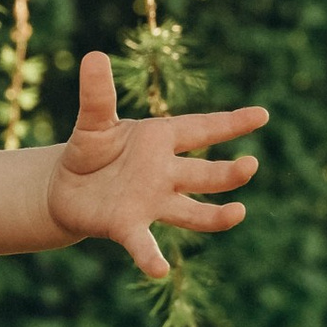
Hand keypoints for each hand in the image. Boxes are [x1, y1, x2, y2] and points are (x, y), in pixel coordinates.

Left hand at [46, 50, 265, 279]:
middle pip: (204, 173)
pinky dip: (151, 257)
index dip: (231, 123)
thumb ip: (97, 94)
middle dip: (228, 171)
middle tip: (250, 165)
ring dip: (214, 215)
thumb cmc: (90, 150)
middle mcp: (165, 173)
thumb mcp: (93, 120)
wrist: (64, 188)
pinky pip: (144, 243)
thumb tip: (94, 56)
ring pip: (191, 211)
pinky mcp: (127, 226)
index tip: (262, 115)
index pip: (202, 128)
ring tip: (237, 213)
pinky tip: (158, 270)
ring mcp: (151, 202)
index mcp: (161, 140)